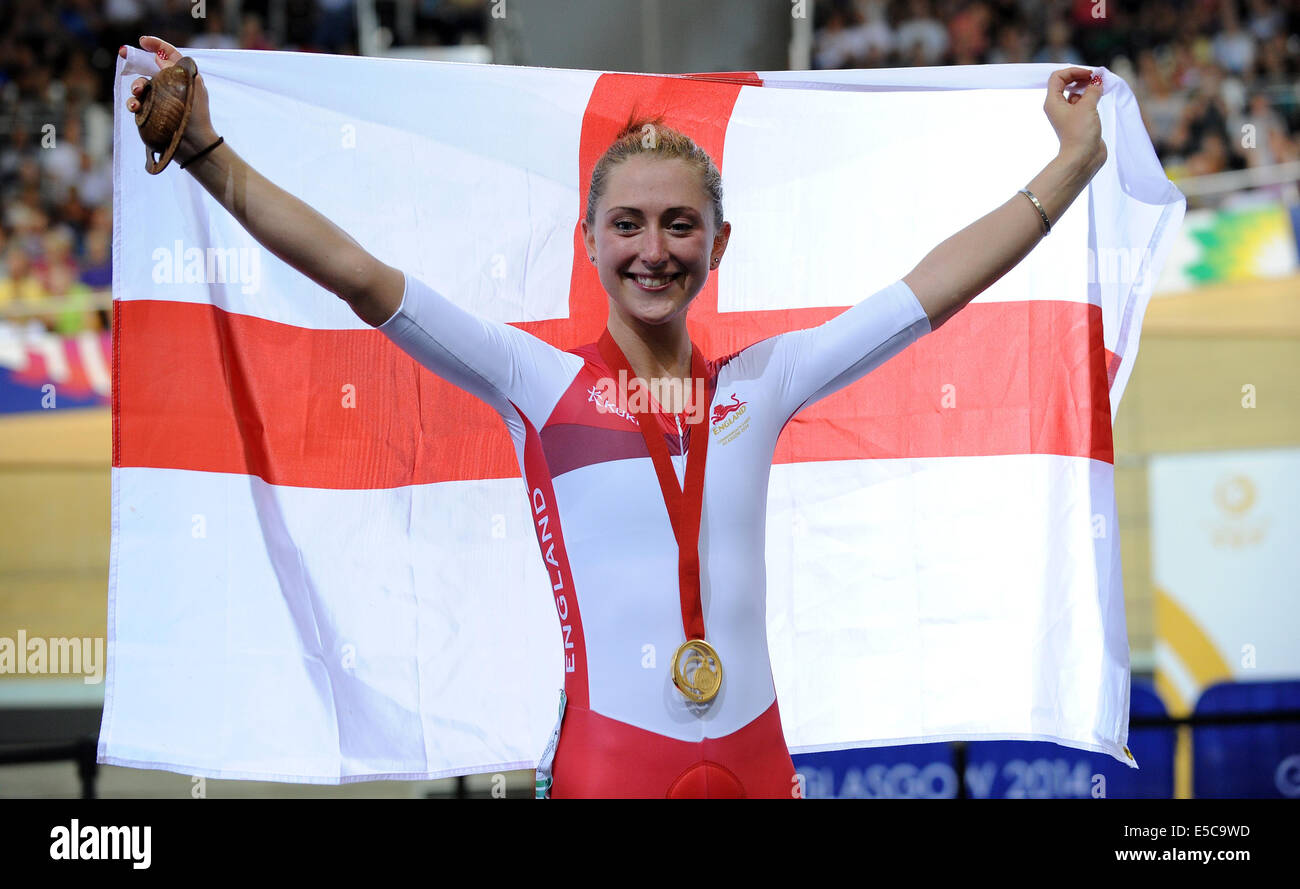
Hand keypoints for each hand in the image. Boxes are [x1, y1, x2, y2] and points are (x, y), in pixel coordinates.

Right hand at [119, 36, 217, 162]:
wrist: (193, 143)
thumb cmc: (196, 114)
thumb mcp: (190, 86)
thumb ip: (175, 69)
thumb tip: (161, 57)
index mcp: (182, 77)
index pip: (169, 54)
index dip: (156, 45)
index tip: (142, 41)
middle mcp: (169, 86)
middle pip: (149, 69)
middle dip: (138, 64)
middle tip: (125, 57)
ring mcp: (159, 100)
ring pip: (141, 86)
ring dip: (136, 86)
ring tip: (138, 93)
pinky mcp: (150, 113)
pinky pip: (137, 103)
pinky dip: (133, 103)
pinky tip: (135, 107)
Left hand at [1043, 66, 1106, 176]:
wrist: (1082, 157)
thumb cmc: (1080, 132)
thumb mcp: (1087, 106)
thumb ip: (1093, 89)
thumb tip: (1097, 81)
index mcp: (1052, 102)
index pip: (1057, 77)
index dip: (1073, 71)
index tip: (1088, 74)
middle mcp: (1057, 107)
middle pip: (1065, 83)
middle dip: (1080, 77)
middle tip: (1095, 78)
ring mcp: (1067, 114)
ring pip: (1074, 93)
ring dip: (1086, 87)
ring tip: (1099, 87)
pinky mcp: (1077, 120)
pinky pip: (1081, 103)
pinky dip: (1090, 97)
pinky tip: (1099, 96)